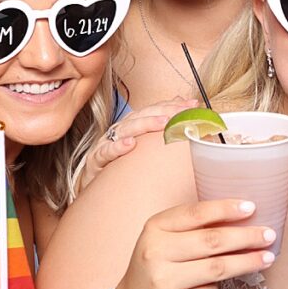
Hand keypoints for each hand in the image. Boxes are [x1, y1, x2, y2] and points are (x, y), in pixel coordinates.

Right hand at [76, 98, 199, 194]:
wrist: (94, 184)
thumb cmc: (120, 163)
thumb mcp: (143, 145)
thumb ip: (161, 128)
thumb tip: (183, 108)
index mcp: (133, 124)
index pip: (155, 109)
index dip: (174, 105)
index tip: (194, 104)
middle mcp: (121, 129)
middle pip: (144, 114)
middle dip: (166, 111)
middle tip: (184, 111)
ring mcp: (107, 142)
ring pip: (127, 128)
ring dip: (146, 124)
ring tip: (164, 123)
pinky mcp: (96, 159)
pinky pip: (106, 152)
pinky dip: (117, 147)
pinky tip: (130, 144)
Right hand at [103, 199, 276, 288]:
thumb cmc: (157, 268)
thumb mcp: (166, 240)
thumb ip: (195, 228)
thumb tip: (244, 218)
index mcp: (155, 228)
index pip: (197, 213)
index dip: (227, 209)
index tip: (252, 208)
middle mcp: (155, 252)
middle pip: (212, 241)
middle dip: (247, 236)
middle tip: (269, 235)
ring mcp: (162, 281)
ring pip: (217, 267)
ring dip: (248, 261)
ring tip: (267, 257)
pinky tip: (225, 285)